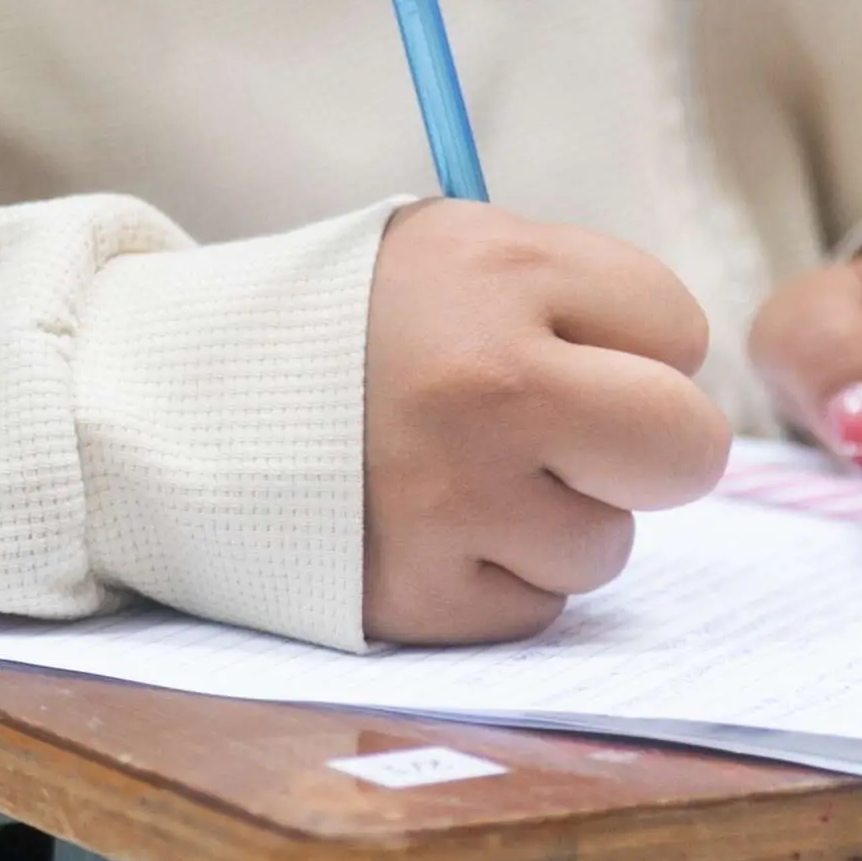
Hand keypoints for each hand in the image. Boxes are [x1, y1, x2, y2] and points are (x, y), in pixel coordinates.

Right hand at [359, 203, 733, 642]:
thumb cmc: (345, 324)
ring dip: (553, 520)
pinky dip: (492, 579)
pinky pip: (533, 609)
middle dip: (644, 449)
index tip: (563, 343)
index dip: (629, 342)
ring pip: (608, 544)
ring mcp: (453, 502)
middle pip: (687, 450)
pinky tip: (428, 530)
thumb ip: (571, 295)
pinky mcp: (418, 596)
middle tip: (572, 437)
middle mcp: (489, 389)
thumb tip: (686, 380)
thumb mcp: (452, 251)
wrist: (174, 401)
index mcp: (505, 276)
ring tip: (462, 476)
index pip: (681, 330)